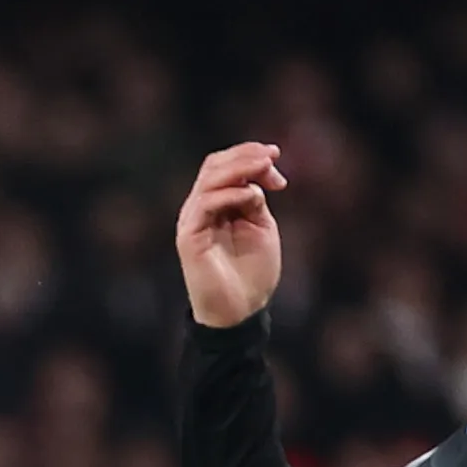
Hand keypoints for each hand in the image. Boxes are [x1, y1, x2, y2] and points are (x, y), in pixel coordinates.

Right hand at [176, 142, 288, 329]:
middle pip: (214, 165)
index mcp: (215, 205)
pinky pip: (206, 203)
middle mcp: (199, 209)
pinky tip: (253, 197)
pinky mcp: (189, 238)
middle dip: (246, 155)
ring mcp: (192, 221)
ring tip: (266, 169)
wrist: (240, 310)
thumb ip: (253, 200)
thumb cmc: (251, 273)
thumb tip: (254, 178)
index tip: (277, 161)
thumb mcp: (260, 226)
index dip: (249, 155)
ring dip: (240, 168)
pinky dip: (231, 194)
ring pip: (209, 178)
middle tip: (273, 157)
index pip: (223, 166)